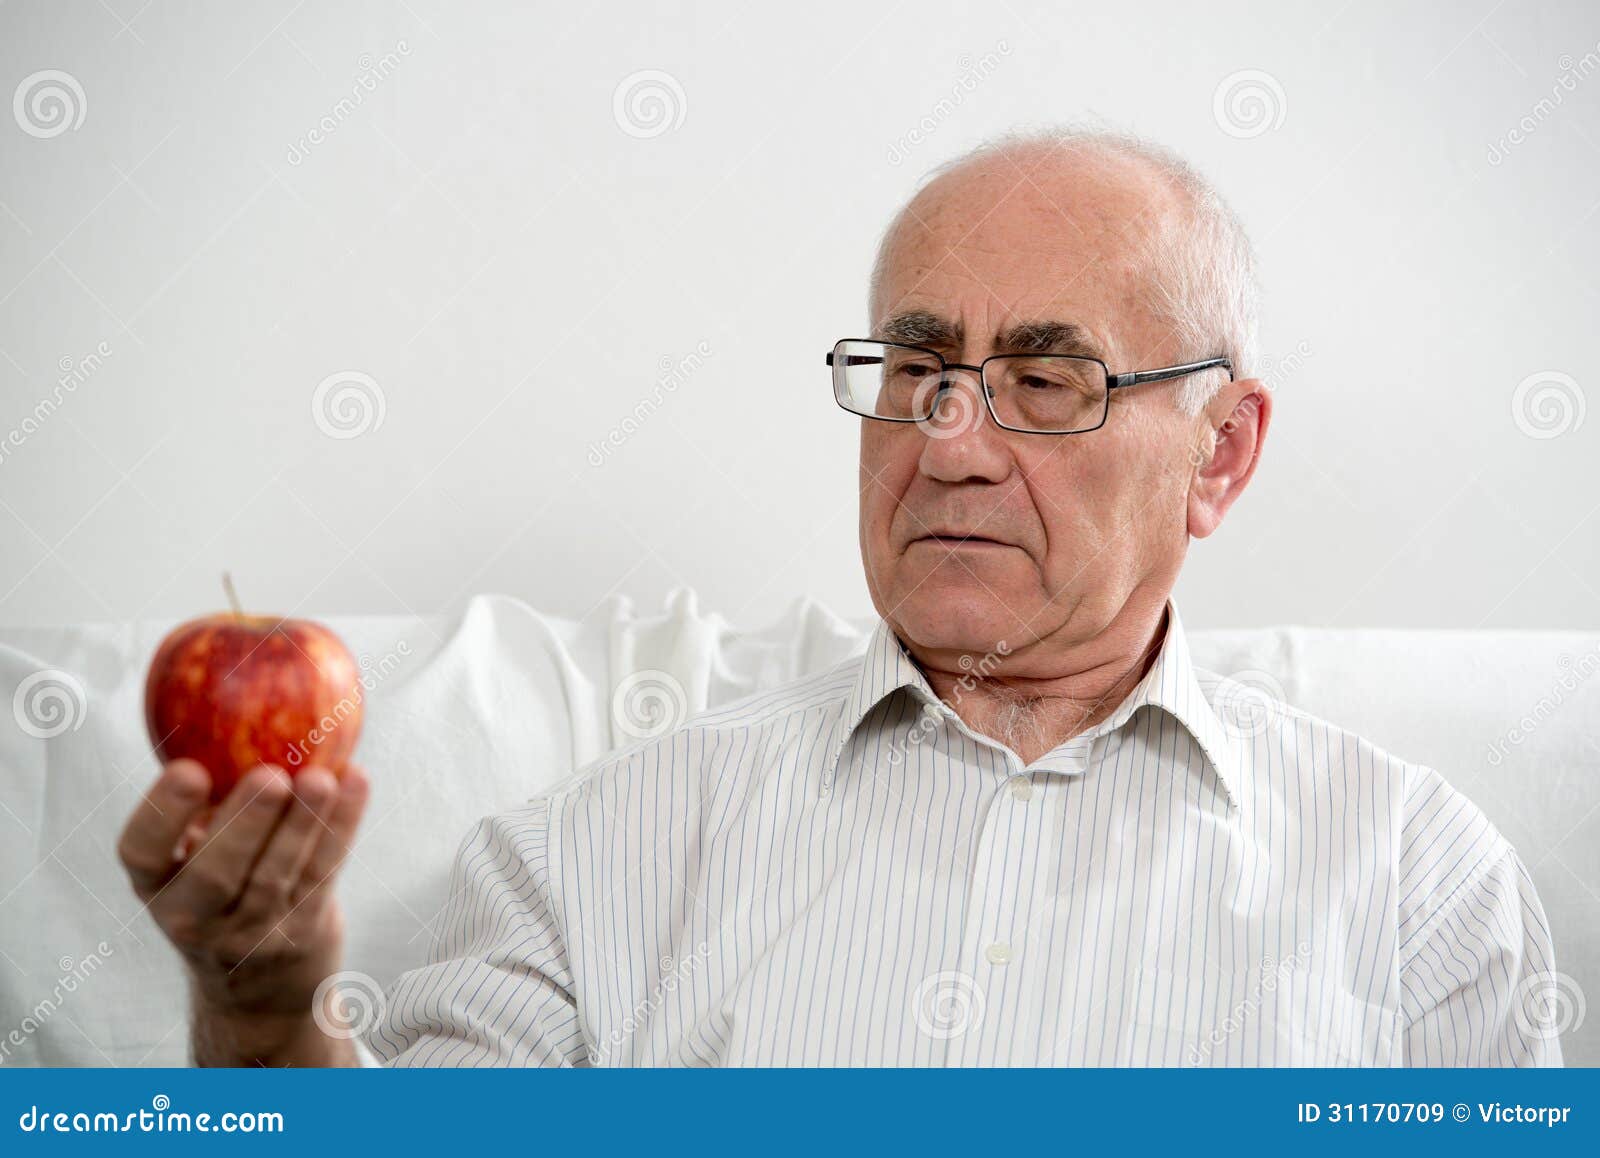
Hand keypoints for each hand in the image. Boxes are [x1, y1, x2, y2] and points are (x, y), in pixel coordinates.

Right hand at [117, 759, 369, 1064]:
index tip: (188, 768)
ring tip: (323, 777)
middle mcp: (191, 917)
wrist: (259, 991)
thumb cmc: (225, 892)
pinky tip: (357, 782)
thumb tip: (233, 698)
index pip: (140, 852)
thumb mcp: (194, 861)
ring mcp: (249, 934)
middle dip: (245, 821)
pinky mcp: (300, 935)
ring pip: (277, 876)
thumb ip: (206, 803)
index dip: (161, 812)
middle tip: (270, 776)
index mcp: (155, 885)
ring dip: (304, 823)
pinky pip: (323, 874)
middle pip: (216, 873)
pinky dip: (343, 826)